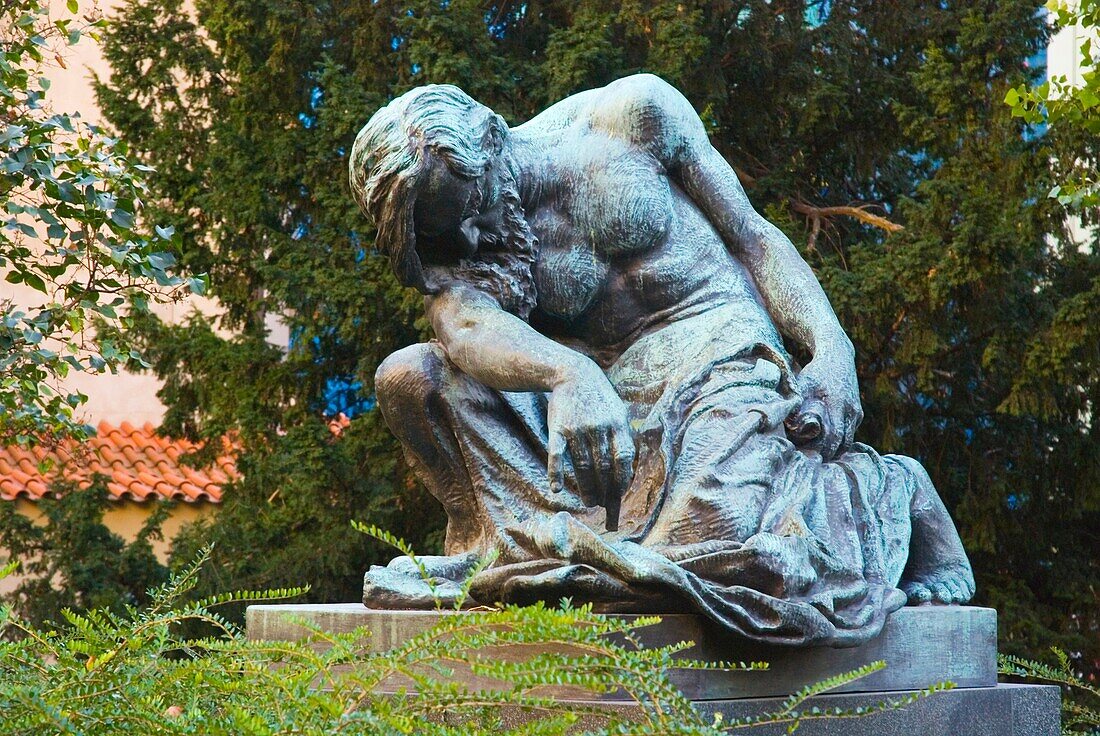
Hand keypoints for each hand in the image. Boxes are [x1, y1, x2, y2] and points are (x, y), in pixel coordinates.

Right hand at [547, 363, 634, 530]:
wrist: (573, 374)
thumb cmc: (599, 398)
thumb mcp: (618, 411)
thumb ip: (624, 436)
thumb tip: (628, 469)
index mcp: (618, 424)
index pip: (623, 459)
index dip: (622, 480)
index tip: (619, 496)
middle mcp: (599, 428)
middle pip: (604, 467)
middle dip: (605, 490)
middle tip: (603, 506)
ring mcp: (578, 429)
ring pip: (583, 465)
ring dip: (587, 488)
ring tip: (589, 503)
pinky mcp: (558, 428)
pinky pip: (557, 454)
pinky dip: (556, 472)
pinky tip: (556, 489)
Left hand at [789, 347, 862, 460]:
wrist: (839, 358)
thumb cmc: (816, 371)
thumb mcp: (803, 384)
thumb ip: (795, 403)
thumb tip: (785, 424)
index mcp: (838, 404)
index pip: (834, 436)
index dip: (823, 450)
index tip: (809, 457)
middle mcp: (851, 411)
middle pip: (843, 444)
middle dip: (828, 455)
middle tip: (811, 462)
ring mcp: (856, 413)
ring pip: (848, 441)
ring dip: (834, 450)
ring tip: (817, 456)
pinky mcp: (857, 414)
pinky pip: (850, 434)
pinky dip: (839, 442)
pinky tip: (825, 445)